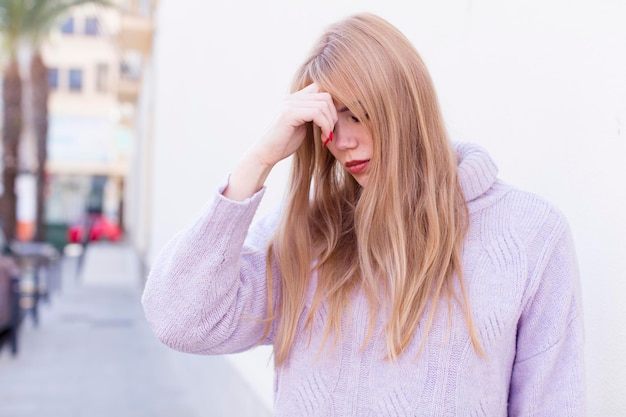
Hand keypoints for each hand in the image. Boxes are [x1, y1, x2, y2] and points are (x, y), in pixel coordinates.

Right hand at [223, 83, 336, 200]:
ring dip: (330, 123)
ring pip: (323, 104)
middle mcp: (292, 98)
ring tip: (326, 136)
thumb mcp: (302, 126)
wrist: (265, 154)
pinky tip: (323, 137)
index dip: (332, 104)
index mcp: (294, 99)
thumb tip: (330, 111)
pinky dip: (325, 126)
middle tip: (331, 132)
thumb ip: (312, 115)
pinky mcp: (289, 113)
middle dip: (334, 115)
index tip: (333, 122)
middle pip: (326, 96)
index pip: (320, 88)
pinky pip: (316, 113)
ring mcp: (289, 104)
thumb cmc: (283, 143)